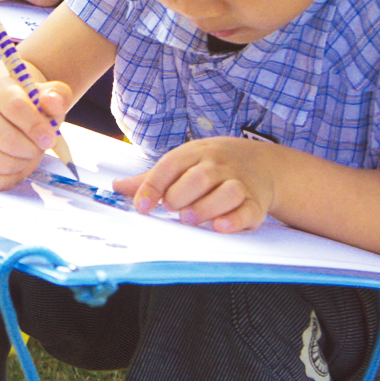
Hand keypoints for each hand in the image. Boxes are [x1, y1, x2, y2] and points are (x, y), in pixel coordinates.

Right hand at [0, 63, 72, 189]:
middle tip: (40, 147)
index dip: (36, 126)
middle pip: (7, 139)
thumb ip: (57, 96)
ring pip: (0, 162)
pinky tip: (16, 165)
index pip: (15, 107)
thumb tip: (52, 101)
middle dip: (31, 149)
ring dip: (23, 164)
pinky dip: (10, 178)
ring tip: (28, 154)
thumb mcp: (49, 96)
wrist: (8, 115)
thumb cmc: (32, 106)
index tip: (51, 139)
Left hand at [113, 137, 277, 232]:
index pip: (171, 165)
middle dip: (181, 195)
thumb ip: (152, 179)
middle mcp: (218, 166)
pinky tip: (219, 226)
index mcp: (195, 154)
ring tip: (189, 219)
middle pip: (200, 177)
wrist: (262, 163)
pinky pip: (247, 210)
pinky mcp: (255, 203)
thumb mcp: (183, 163)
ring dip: (206, 207)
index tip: (141, 205)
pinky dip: (234, 220)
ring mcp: (239, 183)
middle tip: (171, 209)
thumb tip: (117, 187)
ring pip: (227, 192)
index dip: (153, 186)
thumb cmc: (212, 165)